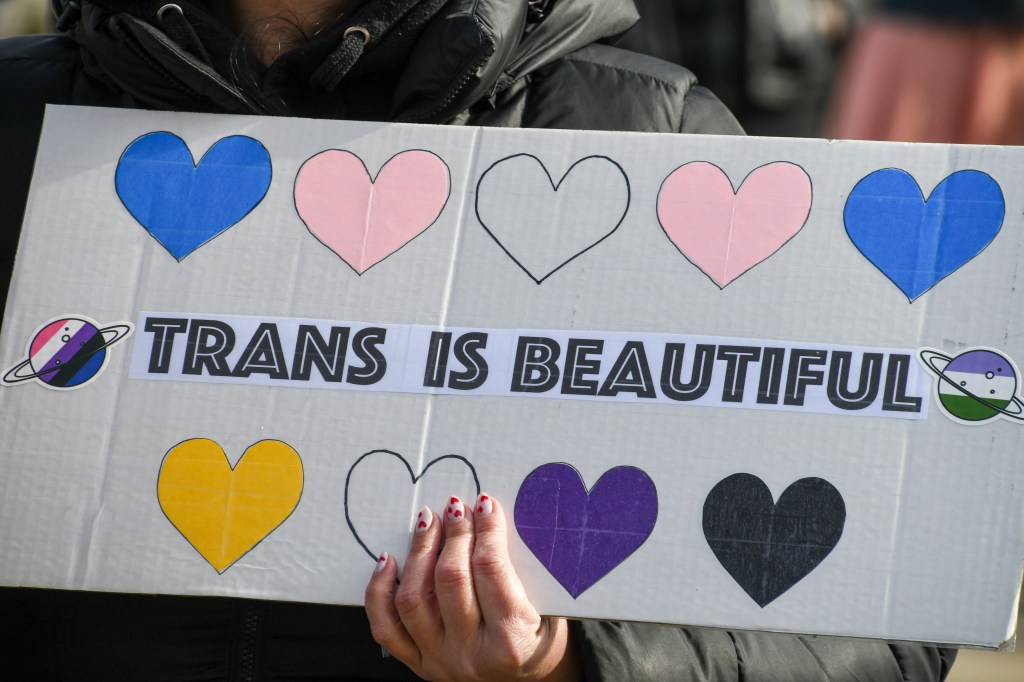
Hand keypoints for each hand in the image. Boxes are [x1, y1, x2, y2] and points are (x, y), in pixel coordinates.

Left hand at [365, 494, 579, 681]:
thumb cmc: (539, 638)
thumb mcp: (547, 608)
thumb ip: (521, 569)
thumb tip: (490, 514)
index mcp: (510, 641)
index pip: (491, 570)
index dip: (487, 530)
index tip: (485, 504)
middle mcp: (470, 655)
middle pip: (450, 579)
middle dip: (453, 534)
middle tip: (456, 508)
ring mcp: (440, 661)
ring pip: (414, 599)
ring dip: (419, 552)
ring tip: (428, 522)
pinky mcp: (419, 664)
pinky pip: (386, 626)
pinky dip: (380, 591)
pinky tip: (388, 560)